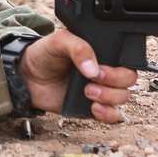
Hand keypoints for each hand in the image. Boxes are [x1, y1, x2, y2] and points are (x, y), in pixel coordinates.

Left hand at [17, 29, 137, 122]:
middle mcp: (105, 70)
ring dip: (109, 97)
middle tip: (94, 79)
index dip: (119, 65)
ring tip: (87, 92)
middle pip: (129, 78)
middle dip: (115, 81)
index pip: (125, 57)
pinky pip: (113, 115)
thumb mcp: (59, 41)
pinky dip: (108, 114)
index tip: (101, 68)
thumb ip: (78, 48)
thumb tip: (93, 69)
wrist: (28, 76)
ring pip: (123, 97)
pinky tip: (93, 108)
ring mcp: (101, 89)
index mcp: (101, 51)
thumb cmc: (45, 54)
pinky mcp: (93, 107)